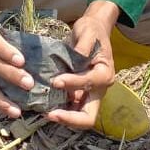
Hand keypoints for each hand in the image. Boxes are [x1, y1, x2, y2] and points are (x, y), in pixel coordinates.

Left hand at [46, 0, 118, 129]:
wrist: (92, 31)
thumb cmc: (91, 31)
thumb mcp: (88, 33)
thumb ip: (82, 48)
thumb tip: (74, 61)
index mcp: (104, 74)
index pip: (89, 84)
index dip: (72, 83)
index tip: (55, 81)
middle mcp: (99, 89)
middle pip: (89, 116)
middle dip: (70, 119)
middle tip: (50, 114)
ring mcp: (89, 94)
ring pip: (79, 116)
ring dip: (63, 116)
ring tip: (44, 111)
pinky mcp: (80, 93)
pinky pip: (70, 107)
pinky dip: (60, 109)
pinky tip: (45, 105)